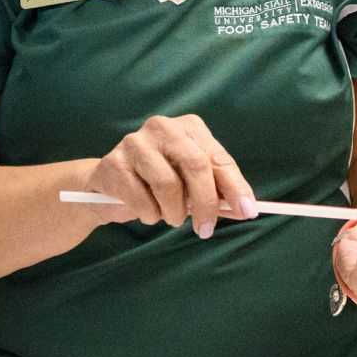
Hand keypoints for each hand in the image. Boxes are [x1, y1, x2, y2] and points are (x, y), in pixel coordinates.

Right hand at [81, 114, 256, 238]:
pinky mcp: (114, 164)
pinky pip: (142, 200)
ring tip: (170, 217)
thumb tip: (246, 209)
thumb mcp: (192, 185)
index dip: (235, 186)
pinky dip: (150, 215)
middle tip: (206, 229)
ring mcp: (136, 143)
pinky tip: (146, 211)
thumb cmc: (158, 183)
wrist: (109, 184)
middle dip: (206, 203)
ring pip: (168, 185)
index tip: (247, 211)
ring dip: (173, 213)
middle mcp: (163, 128)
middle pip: (196, 166)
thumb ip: (218, 194)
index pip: (217, 158)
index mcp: (189, 128)